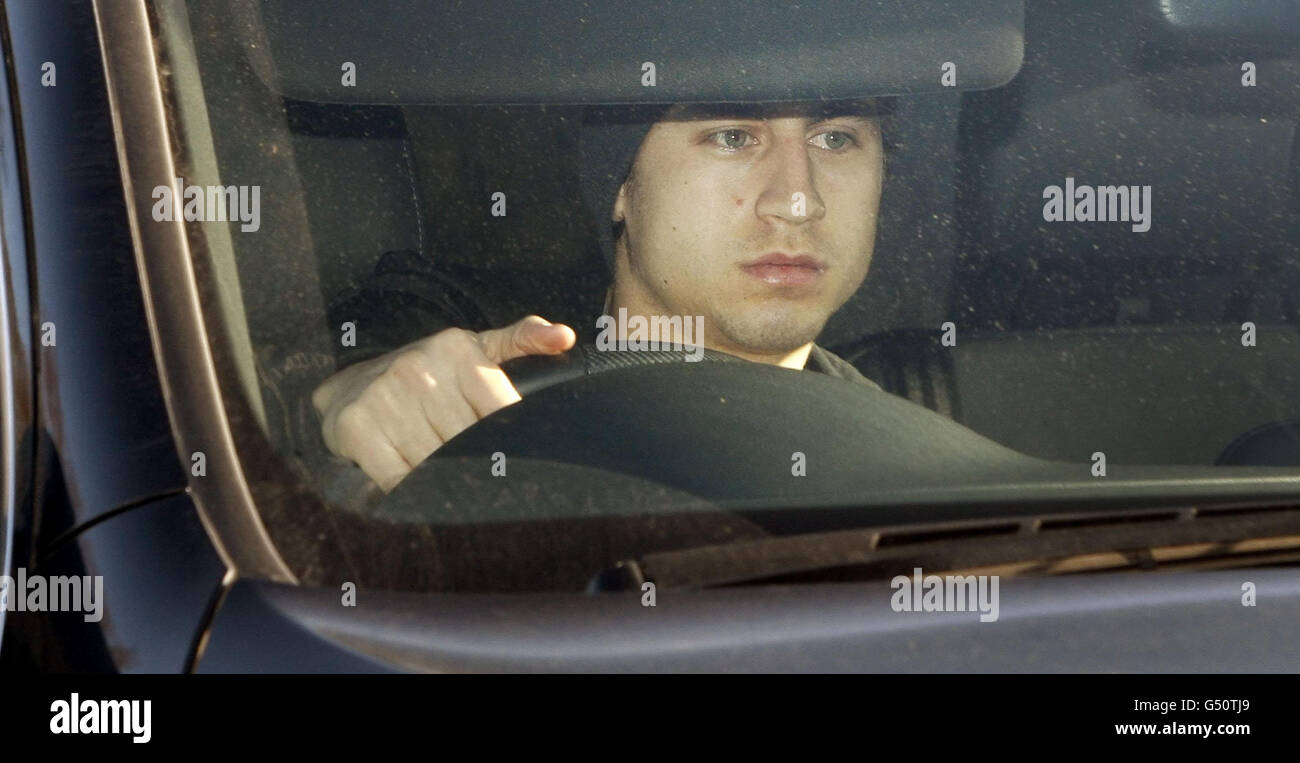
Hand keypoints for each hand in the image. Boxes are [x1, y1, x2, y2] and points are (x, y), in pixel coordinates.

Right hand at [311, 315, 575, 491]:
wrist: (347, 386)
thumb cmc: (424, 373)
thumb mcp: (473, 348)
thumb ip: (522, 340)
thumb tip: (565, 337)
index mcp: (458, 350)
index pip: (501, 413)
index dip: (507, 442)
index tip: (507, 457)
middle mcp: (420, 369)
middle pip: (470, 445)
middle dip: (477, 464)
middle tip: (479, 473)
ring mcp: (386, 397)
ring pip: (437, 466)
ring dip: (446, 481)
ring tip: (448, 476)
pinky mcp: (358, 427)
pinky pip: (399, 480)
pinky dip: (412, 491)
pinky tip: (415, 484)